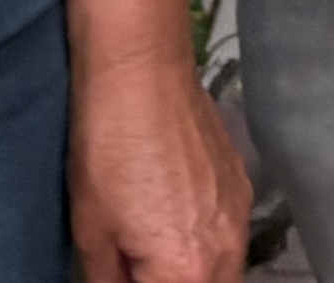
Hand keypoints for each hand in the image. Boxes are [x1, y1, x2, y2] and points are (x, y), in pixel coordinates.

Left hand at [66, 46, 251, 282]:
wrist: (141, 72)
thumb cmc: (108, 147)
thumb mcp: (91, 232)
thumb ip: (109, 280)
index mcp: (187, 272)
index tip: (123, 273)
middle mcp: (227, 251)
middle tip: (137, 267)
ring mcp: (239, 216)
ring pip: (226, 272)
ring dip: (191, 273)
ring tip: (153, 249)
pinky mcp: (241, 186)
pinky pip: (231, 236)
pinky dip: (206, 243)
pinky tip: (173, 218)